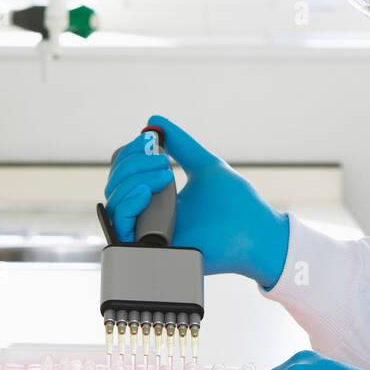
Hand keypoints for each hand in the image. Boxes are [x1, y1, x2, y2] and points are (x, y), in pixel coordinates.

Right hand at [104, 115, 289, 287]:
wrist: (255, 233)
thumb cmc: (236, 204)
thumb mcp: (203, 165)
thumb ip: (180, 144)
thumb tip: (154, 121)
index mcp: (159, 197)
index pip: (124, 173)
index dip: (130, 154)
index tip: (152, 139)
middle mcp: (149, 215)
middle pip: (115, 183)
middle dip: (133, 162)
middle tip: (164, 161)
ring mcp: (148, 232)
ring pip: (114, 200)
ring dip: (133, 179)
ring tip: (166, 175)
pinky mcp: (150, 249)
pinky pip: (119, 225)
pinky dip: (127, 203)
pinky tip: (147, 193)